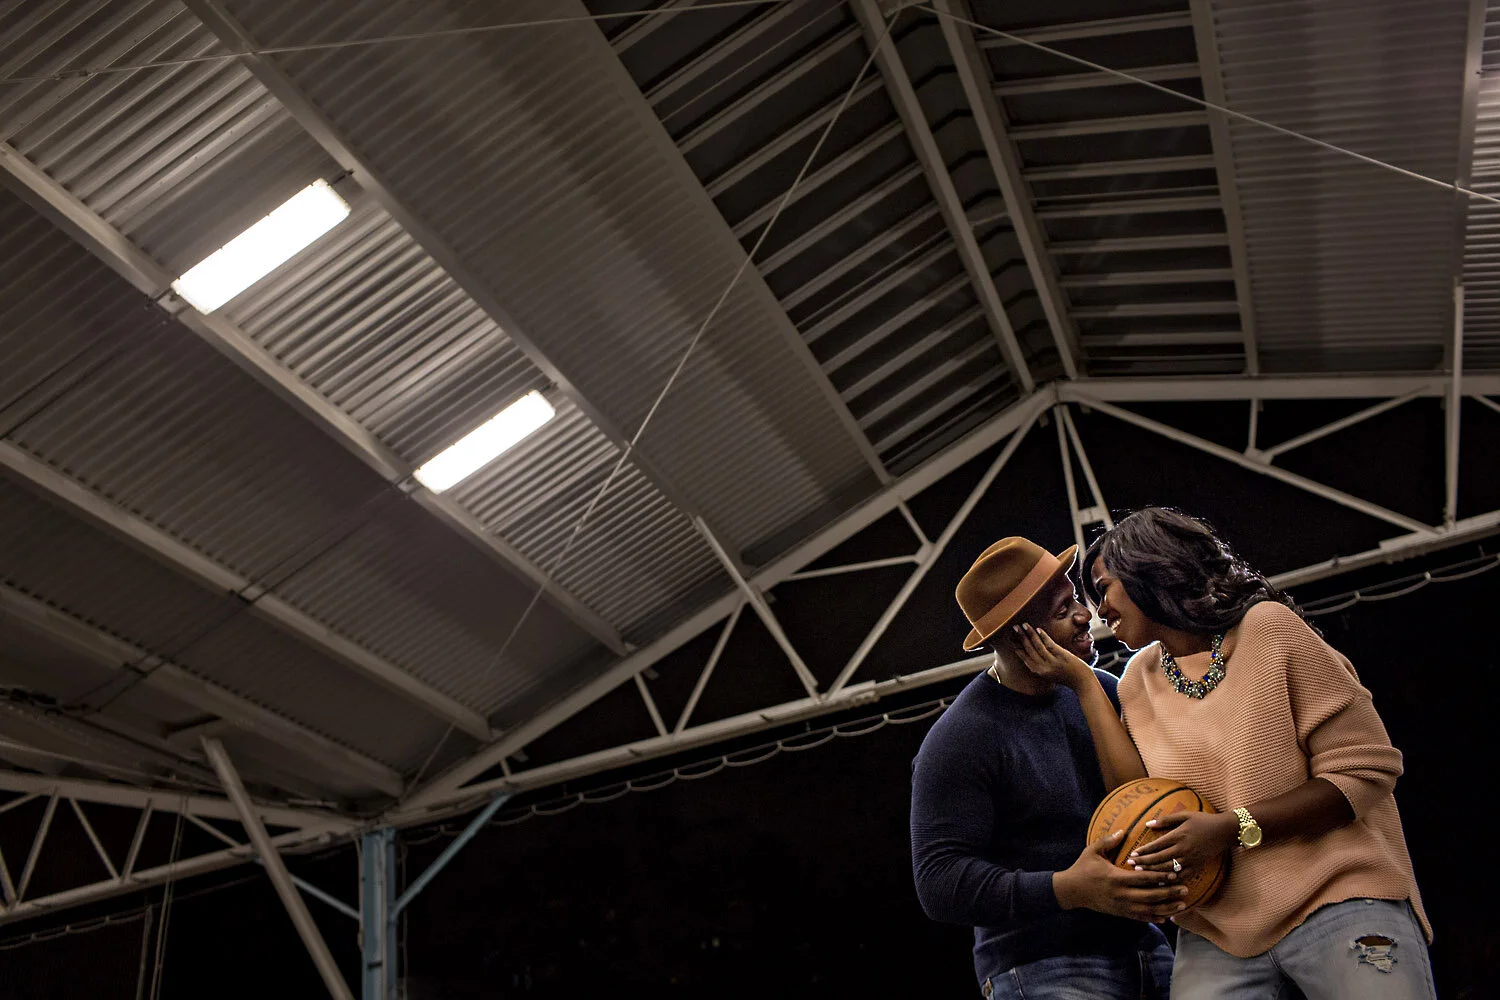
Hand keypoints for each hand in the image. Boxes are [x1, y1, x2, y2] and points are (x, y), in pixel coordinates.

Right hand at [1010, 623, 1091, 688]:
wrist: (1082, 682)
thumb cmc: (1066, 677)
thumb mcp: (1049, 674)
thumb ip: (1040, 665)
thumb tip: (1031, 652)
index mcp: (1039, 672)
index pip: (1024, 657)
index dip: (1017, 646)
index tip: (1011, 638)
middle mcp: (1043, 667)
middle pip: (1028, 649)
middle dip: (1020, 637)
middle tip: (1014, 627)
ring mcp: (1052, 661)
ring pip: (1037, 645)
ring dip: (1029, 633)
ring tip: (1024, 625)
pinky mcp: (1061, 655)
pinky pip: (1049, 644)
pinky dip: (1043, 636)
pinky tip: (1038, 629)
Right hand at [1054, 830, 1188, 922]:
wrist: (1072, 891)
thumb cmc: (1083, 868)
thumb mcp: (1092, 851)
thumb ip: (1108, 841)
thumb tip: (1123, 831)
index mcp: (1116, 878)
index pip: (1143, 878)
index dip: (1160, 876)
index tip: (1174, 874)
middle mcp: (1122, 895)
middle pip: (1151, 896)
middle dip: (1169, 893)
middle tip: (1186, 889)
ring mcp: (1122, 906)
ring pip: (1149, 910)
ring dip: (1167, 908)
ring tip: (1182, 905)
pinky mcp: (1120, 913)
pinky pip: (1140, 917)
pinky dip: (1154, 917)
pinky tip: (1166, 917)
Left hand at [1130, 811, 1237, 874]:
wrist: (1224, 831)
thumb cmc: (1203, 820)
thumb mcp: (1184, 815)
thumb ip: (1166, 819)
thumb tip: (1148, 824)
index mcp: (1179, 836)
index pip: (1157, 845)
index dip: (1144, 851)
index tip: (1133, 854)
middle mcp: (1184, 849)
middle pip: (1159, 859)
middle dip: (1144, 862)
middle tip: (1131, 864)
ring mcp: (1191, 860)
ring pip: (1169, 869)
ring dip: (1153, 872)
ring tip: (1141, 872)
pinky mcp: (1197, 867)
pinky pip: (1182, 876)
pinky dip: (1171, 880)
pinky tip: (1161, 882)